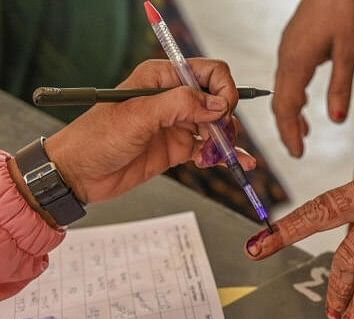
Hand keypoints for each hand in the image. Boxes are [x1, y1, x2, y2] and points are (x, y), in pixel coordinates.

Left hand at [44, 58, 254, 203]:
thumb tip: (217, 104)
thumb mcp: (138, 117)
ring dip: (225, 140)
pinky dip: (224, 155)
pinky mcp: (178, 147)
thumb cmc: (96, 139)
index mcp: (161, 78)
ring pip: (217, 125)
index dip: (222, 90)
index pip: (208, 72)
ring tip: (215, 156)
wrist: (79, 174)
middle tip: (219, 138)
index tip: (222, 112)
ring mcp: (177, 123)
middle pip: (218, 99)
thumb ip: (180, 105)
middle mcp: (172, 98)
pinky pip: (210, 148)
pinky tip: (238, 163)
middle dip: (225, 119)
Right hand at [273, 0, 353, 156]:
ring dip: (290, 115)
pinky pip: (285, 80)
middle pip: (280, 103)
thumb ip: (340, 87)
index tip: (298, 154)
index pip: (287, 108)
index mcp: (296, 64)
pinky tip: (303, 105)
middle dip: (287, 129)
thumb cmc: (342, 11)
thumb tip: (336, 121)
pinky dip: (292, 99)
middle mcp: (286, 60)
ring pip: (281, 92)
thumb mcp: (349, 51)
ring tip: (303, 134)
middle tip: (298, 151)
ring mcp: (286, 52)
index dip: (290, 133)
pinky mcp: (291, 47)